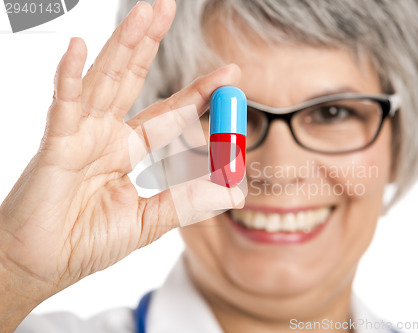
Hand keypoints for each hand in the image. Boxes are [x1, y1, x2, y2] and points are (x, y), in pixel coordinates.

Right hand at [0, 0, 243, 327]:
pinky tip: (77, 48)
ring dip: (123, 45)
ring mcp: (80, 136)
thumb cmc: (86, 242)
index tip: (229, 74)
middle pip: (133, 79)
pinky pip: (62, 107)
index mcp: (128, 150)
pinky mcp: (56, 147)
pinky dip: (68, 78)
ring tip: (144, 12)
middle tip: (170, 8)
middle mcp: (105, 135)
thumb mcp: (149, 220)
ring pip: (104, 80)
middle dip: (152, 44)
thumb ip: (188, 203)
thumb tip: (234, 194)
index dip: (198, 92)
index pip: (169, 112)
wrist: (42, 266)